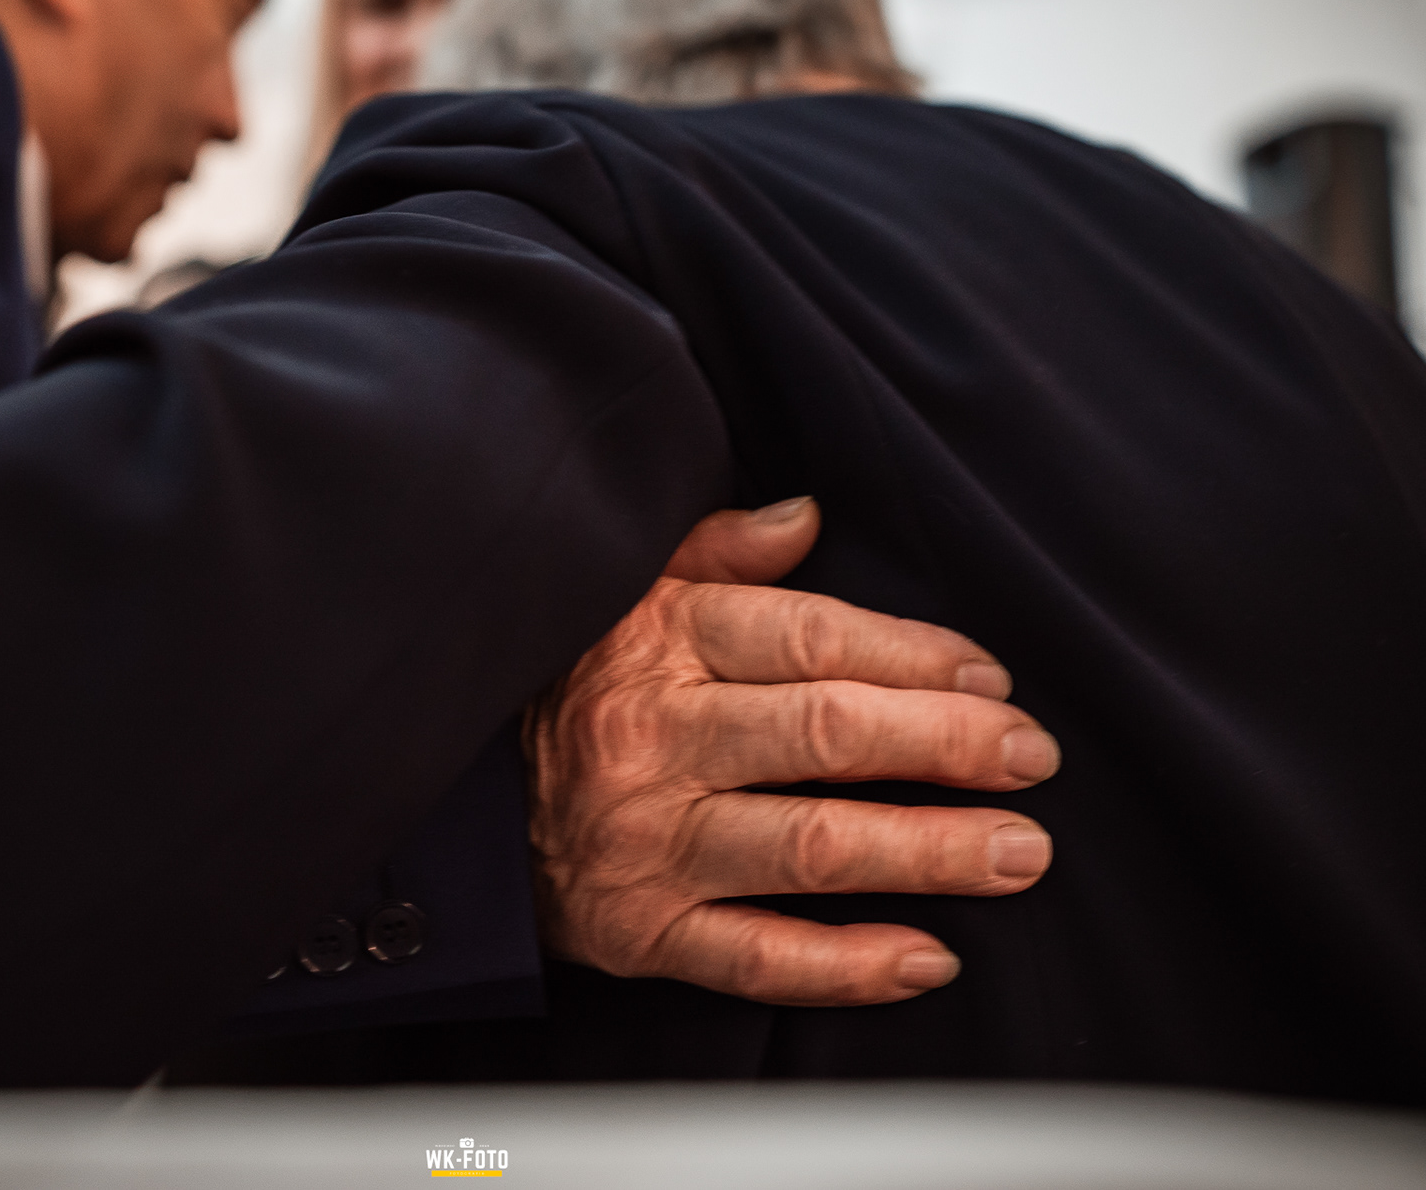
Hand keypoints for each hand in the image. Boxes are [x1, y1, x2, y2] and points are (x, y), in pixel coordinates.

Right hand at [526, 497, 1057, 1004]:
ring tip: (1019, 852)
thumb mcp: (621, 595)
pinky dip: (846, 967)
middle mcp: (653, 739)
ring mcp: (646, 843)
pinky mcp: (639, 933)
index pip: (811, 640)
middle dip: (944, 745)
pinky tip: (927, 958)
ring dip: (927, 851)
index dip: (916, 657)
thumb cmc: (562, 685)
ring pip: (808, 847)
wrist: (452, 804)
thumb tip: (805, 516)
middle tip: (1032, 758)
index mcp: (658, 643)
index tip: (992, 679)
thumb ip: (714, 553)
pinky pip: (755, 957)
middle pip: (825, 736)